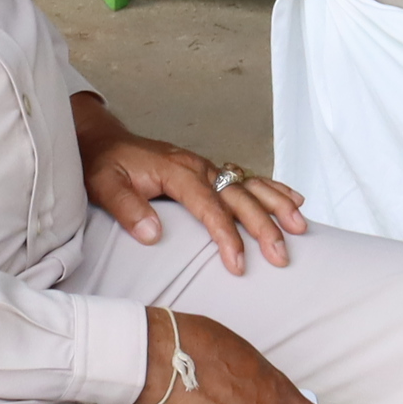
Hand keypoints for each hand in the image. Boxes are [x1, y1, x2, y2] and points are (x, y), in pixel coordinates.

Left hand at [74, 95, 305, 273]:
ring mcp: (207, 167)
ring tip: (299, 228)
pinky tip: (294, 200)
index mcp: (177, 170)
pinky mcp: (210, 171)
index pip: (209, 205)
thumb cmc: (104, 166)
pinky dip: (273, 189)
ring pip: (250, 185)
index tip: (238, 262)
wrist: (103, 141)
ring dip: (276, 206)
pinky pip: (248, 179)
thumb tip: (154, 234)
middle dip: (263, 226)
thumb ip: (128, 208)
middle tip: (280, 256)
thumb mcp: (104, 186)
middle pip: (239, 196)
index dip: (226, 234)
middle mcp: (198, 166)